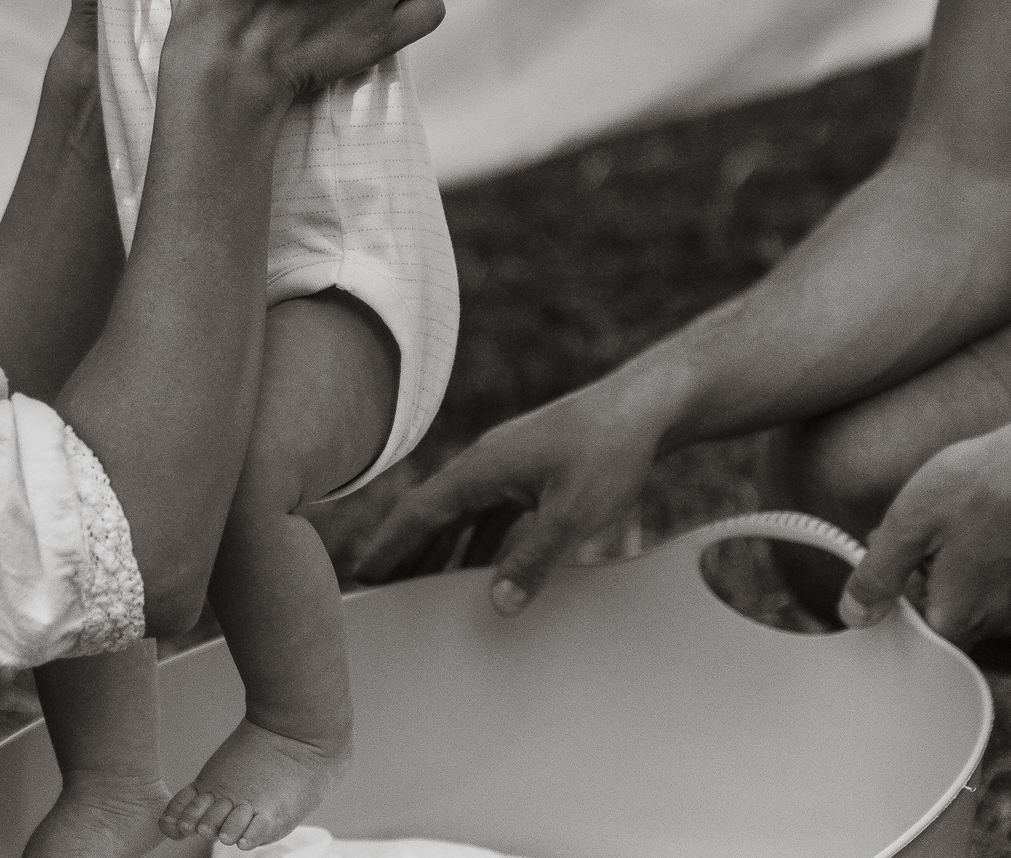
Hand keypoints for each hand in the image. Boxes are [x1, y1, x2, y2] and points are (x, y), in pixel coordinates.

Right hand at [344, 385, 660, 608]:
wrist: (646, 406)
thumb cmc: (609, 450)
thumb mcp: (571, 513)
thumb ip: (532, 561)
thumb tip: (498, 604)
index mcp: (482, 468)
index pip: (419, 512)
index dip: (390, 545)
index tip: (363, 574)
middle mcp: (486, 464)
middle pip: (433, 513)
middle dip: (406, 552)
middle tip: (381, 590)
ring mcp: (508, 466)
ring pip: (462, 514)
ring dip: (441, 549)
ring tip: (422, 587)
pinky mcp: (531, 471)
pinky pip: (490, 512)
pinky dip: (476, 541)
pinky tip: (481, 569)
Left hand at [837, 410, 1010, 644]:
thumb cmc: (984, 484)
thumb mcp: (909, 523)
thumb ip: (878, 576)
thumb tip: (854, 613)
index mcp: (962, 616)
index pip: (914, 634)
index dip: (897, 597)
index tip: (895, 560)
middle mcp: (1003, 623)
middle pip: (946, 614)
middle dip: (923, 576)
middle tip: (921, 529)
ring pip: (976, 596)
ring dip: (956, 566)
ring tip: (956, 517)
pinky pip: (1006, 583)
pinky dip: (989, 559)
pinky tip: (988, 520)